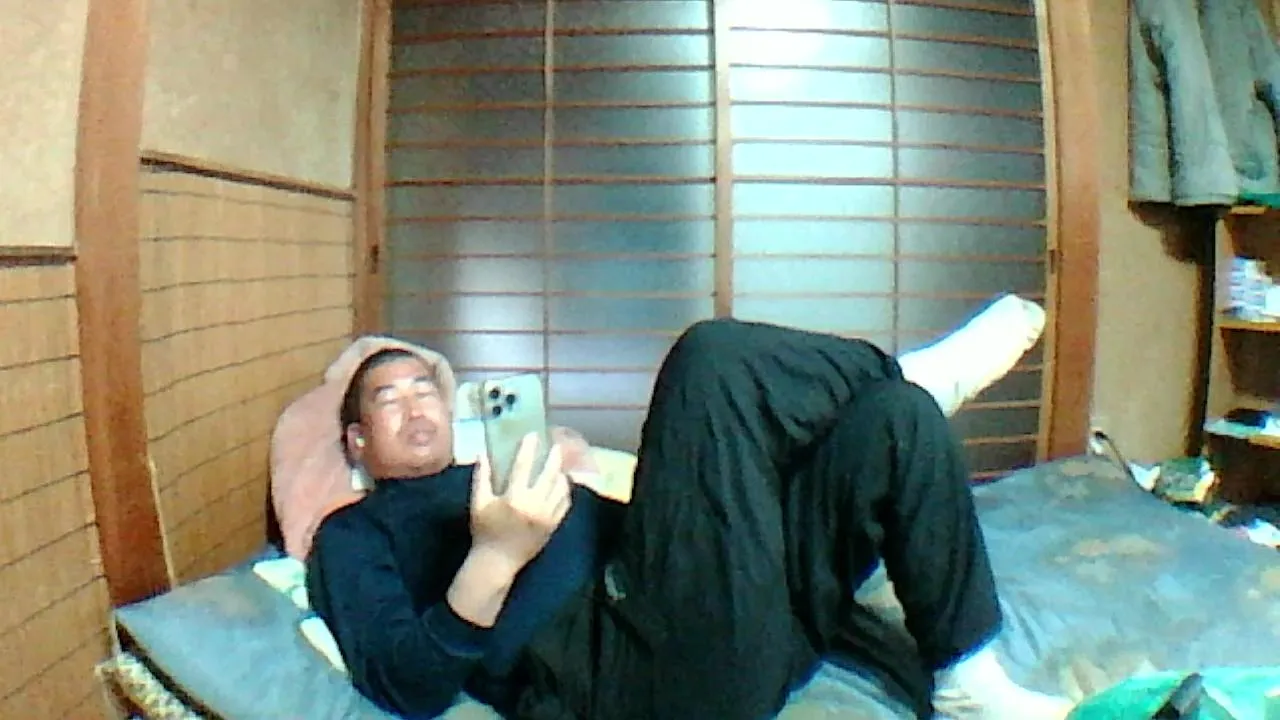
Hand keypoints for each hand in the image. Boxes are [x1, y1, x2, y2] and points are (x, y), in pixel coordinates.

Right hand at [469, 433, 571, 572]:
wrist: (498, 562)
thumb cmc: (485, 531)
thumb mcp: (478, 503)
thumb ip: (481, 477)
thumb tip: (483, 453)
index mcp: (514, 498)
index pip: (523, 467)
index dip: (528, 449)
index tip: (532, 435)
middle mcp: (534, 505)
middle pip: (549, 475)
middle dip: (554, 458)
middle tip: (556, 446)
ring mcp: (547, 516)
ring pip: (560, 489)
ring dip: (561, 474)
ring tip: (559, 464)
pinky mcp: (553, 526)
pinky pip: (565, 505)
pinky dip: (565, 492)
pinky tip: (562, 485)